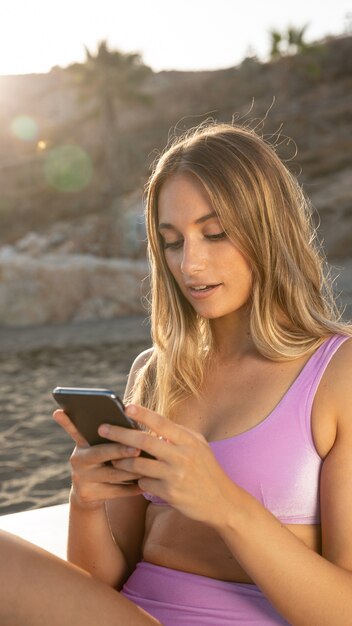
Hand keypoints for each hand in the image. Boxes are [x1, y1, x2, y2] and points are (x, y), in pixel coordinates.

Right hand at [53, 409, 142, 509]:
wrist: (88, 493)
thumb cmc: (103, 461)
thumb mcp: (101, 447)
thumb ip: (111, 437)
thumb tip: (135, 428)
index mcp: (82, 442)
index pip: (75, 429)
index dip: (67, 421)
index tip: (61, 412)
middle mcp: (78, 458)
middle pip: (101, 453)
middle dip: (120, 451)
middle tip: (137, 449)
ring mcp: (81, 477)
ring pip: (112, 474)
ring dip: (132, 471)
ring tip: (149, 467)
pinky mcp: (88, 494)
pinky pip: (115, 491)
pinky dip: (131, 488)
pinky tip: (144, 485)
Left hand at [98, 404, 236, 525]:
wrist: (221, 501)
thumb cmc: (205, 469)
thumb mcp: (197, 446)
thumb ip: (176, 434)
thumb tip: (150, 421)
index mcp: (188, 440)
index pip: (161, 422)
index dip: (142, 413)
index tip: (125, 406)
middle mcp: (181, 456)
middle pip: (143, 441)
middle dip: (119, 433)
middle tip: (102, 428)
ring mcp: (175, 476)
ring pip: (138, 464)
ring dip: (121, 460)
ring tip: (112, 457)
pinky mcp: (169, 494)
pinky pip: (144, 483)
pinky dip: (137, 479)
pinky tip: (133, 478)